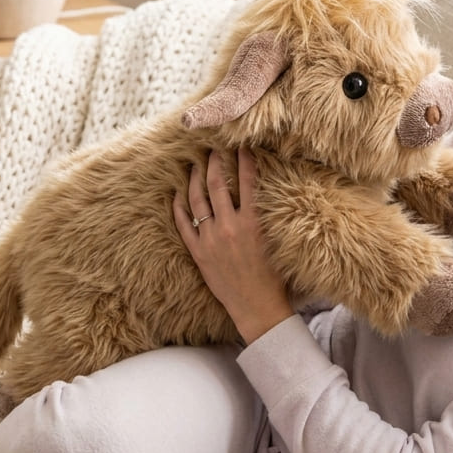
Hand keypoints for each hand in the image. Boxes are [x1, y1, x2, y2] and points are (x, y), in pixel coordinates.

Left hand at [173, 148, 293, 343]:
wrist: (256, 306)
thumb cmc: (272, 277)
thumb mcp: (274, 241)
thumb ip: (265, 217)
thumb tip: (261, 194)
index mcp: (252, 223)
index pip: (247, 182)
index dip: (244, 161)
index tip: (241, 146)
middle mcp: (230, 227)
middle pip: (217, 186)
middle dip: (214, 163)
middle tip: (212, 149)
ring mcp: (211, 239)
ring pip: (197, 200)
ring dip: (194, 179)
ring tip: (194, 165)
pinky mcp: (198, 252)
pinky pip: (183, 224)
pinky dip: (179, 206)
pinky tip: (178, 194)